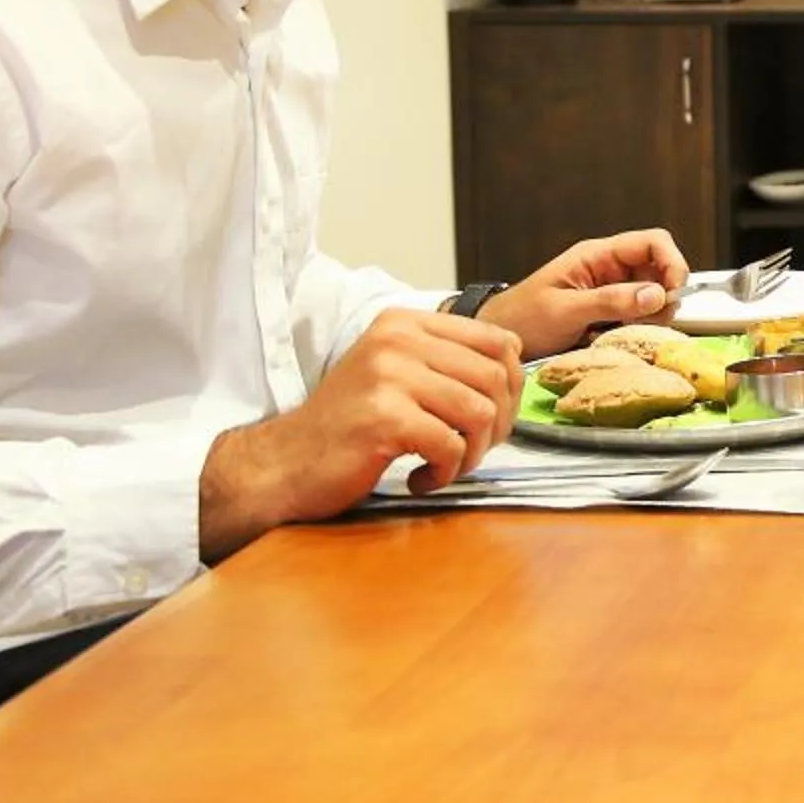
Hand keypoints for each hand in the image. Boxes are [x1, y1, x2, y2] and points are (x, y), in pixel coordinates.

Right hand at [198, 307, 526, 557]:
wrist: (285, 463)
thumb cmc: (350, 425)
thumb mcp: (397, 374)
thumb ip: (447, 360)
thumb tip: (518, 360)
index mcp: (405, 323)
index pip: (498, 339)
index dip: (512, 384)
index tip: (492, 417)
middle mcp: (397, 339)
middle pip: (496, 376)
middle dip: (498, 424)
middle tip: (471, 450)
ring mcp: (389, 376)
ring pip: (479, 411)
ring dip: (473, 452)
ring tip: (446, 467)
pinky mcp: (384, 417)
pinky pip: (450, 446)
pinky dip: (445, 473)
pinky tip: (420, 479)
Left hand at [479, 228, 690, 358]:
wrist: (499, 341)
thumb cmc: (521, 318)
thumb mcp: (565, 309)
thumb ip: (611, 300)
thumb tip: (656, 294)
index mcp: (597, 255)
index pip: (653, 242)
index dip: (672, 263)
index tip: (673, 293)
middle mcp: (610, 270)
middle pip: (661, 270)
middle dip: (663, 297)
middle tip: (646, 321)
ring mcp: (612, 293)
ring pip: (654, 297)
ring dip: (651, 317)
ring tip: (623, 332)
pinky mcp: (611, 315)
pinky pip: (641, 318)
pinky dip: (639, 330)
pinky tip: (616, 339)